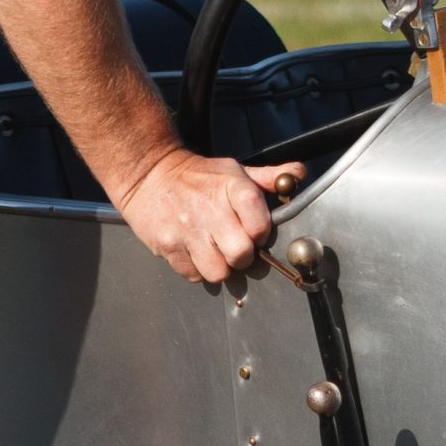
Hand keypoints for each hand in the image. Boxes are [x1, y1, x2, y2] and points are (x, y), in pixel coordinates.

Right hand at [114, 148, 303, 282]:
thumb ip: (267, 177)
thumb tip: (297, 174)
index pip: (260, 226)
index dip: (260, 234)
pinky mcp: (167, 246)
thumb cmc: (196, 176)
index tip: (254, 231)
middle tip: (234, 246)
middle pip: (241, 255)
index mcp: (231, 188)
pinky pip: (193, 275)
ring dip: (219, 267)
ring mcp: (186, 230)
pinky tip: (194, 251)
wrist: (148, 174)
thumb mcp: (232, 170)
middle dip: (242, 256)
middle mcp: (208, 209)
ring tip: (213, 251)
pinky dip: (196, 269)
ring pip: (217, 272)